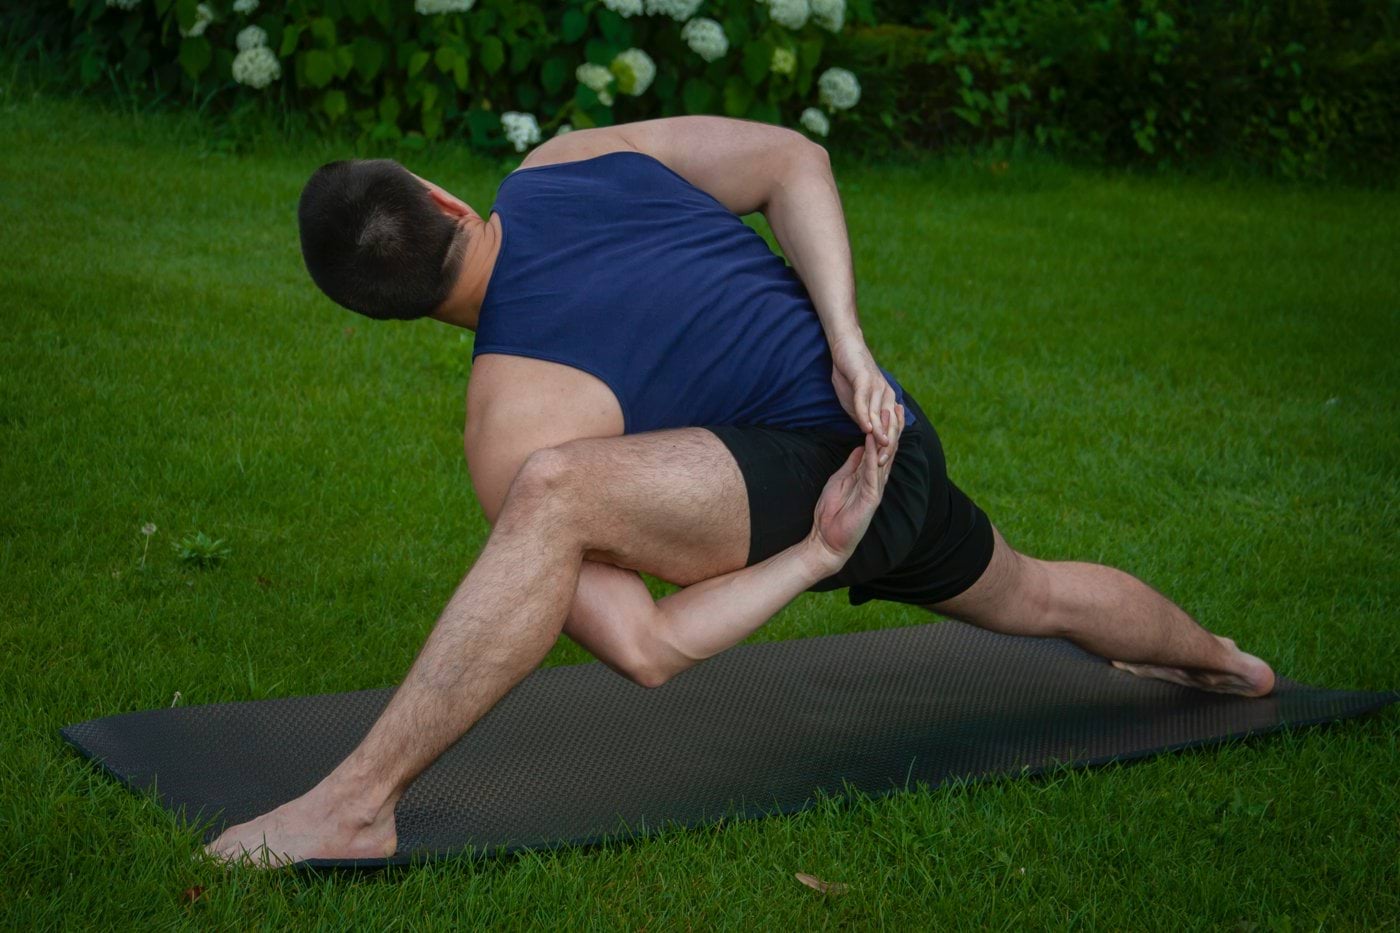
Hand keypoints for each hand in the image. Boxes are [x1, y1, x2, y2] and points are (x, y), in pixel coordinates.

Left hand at [803, 419, 900, 576]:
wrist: (826, 540)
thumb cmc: (833, 512)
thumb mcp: (841, 479)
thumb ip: (853, 464)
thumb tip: (861, 447)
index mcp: (869, 476)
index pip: (882, 449)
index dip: (886, 429)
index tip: (890, 408)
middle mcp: (876, 482)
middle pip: (889, 450)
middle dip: (893, 427)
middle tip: (897, 405)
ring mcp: (875, 490)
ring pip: (884, 459)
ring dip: (887, 437)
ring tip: (889, 417)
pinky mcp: (870, 500)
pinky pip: (872, 474)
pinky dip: (872, 457)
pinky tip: (873, 442)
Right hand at [830, 336, 902, 463]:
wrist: (845, 346)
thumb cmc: (850, 373)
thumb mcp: (856, 400)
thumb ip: (863, 415)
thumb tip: (866, 434)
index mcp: (887, 400)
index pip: (891, 427)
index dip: (888, 446)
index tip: (883, 464)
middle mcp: (887, 394)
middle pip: (889, 424)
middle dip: (887, 445)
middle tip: (882, 463)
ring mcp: (877, 386)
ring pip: (879, 415)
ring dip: (878, 434)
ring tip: (878, 450)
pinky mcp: (865, 379)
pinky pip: (865, 401)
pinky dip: (865, 416)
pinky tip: (864, 428)